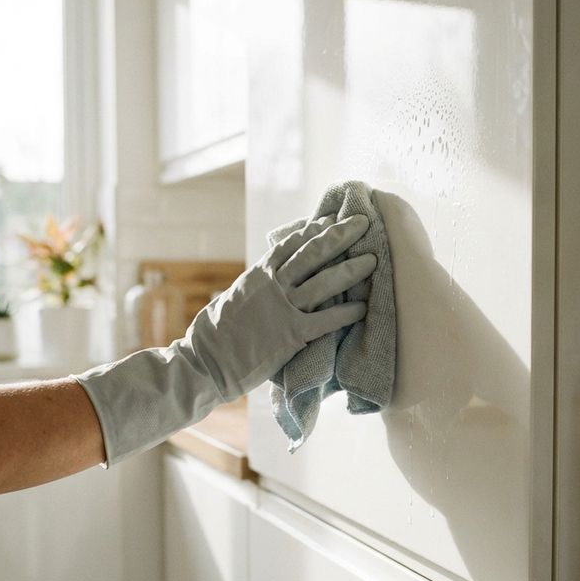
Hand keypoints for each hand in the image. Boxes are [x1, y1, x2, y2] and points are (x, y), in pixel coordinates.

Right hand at [191, 214, 374, 398]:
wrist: (206, 362)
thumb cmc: (215, 334)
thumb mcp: (233, 298)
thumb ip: (255, 286)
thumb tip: (266, 278)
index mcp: (258, 273)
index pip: (291, 243)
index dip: (314, 229)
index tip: (332, 218)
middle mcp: (272, 284)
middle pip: (313, 252)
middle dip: (340, 235)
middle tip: (362, 223)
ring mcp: (283, 308)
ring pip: (324, 281)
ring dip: (351, 269)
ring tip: (373, 260)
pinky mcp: (291, 334)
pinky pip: (326, 320)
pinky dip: (346, 313)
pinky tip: (363, 308)